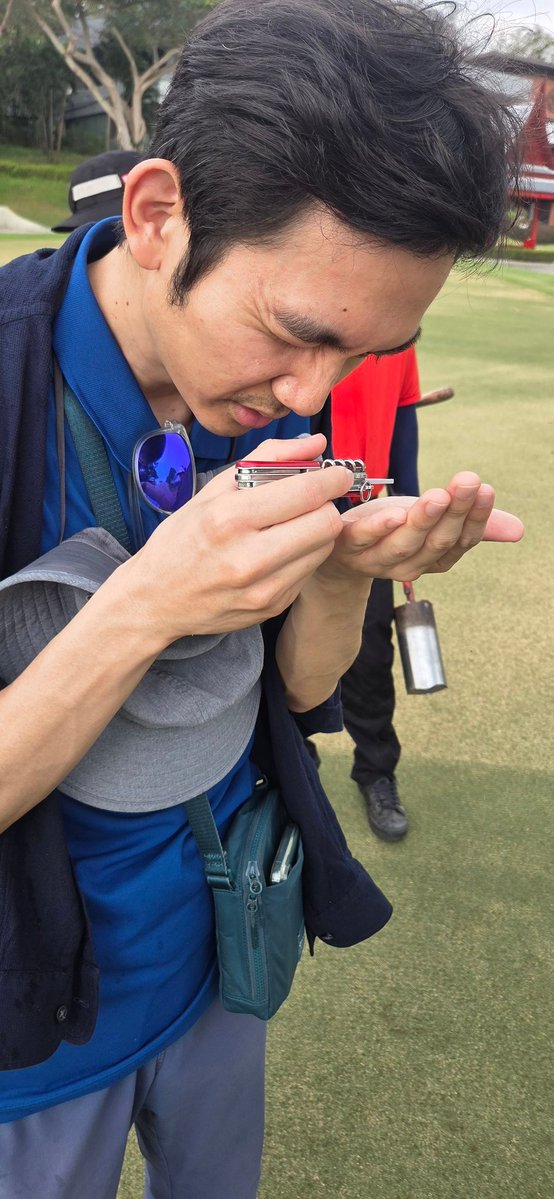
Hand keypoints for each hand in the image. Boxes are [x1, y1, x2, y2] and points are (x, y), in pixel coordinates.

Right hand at [126, 435, 352, 643]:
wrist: (156, 599)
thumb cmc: (183, 539)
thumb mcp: (214, 490)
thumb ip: (268, 459)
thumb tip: (316, 444)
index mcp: (230, 518)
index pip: (308, 493)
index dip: (332, 479)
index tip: (335, 474)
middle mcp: (248, 557)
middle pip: (326, 523)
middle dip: (326, 504)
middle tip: (312, 500)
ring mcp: (263, 588)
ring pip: (324, 548)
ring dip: (317, 530)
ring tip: (292, 524)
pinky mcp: (272, 607)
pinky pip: (309, 571)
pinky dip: (303, 555)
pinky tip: (279, 550)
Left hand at [319, 472, 523, 582]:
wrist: (338, 550)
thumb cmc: (392, 528)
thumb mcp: (432, 520)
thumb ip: (470, 523)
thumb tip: (519, 531)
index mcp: (433, 559)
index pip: (461, 541)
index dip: (475, 517)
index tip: (486, 489)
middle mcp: (408, 565)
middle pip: (436, 541)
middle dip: (454, 512)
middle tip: (468, 481)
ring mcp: (376, 559)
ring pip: (404, 543)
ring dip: (423, 519)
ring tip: (439, 495)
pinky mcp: (347, 546)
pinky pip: (364, 540)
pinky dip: (379, 527)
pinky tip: (395, 511)